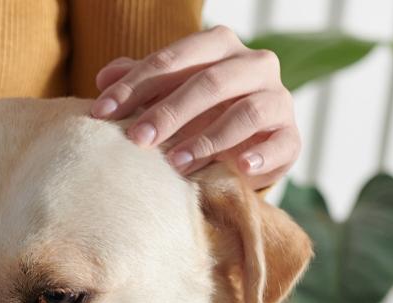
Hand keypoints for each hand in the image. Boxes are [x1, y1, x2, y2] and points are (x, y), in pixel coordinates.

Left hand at [89, 25, 300, 188]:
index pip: (175, 58)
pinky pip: (281, 143)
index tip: (102, 112)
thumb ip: (140, 81)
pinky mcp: (290, 137)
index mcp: (220, 46)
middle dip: (169, 111)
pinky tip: (238, 166)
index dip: (135, 84)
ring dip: (208, 138)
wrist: (243, 145)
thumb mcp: (166, 94)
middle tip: (137, 139)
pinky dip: (260, 156)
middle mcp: (254, 65)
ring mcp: (278, 99)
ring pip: (246, 112)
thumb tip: (104, 77)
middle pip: (211, 81)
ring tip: (176, 163)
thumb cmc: (196, 113)